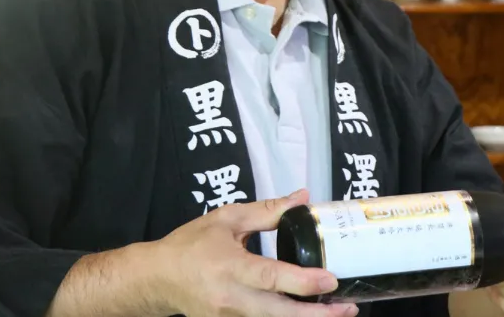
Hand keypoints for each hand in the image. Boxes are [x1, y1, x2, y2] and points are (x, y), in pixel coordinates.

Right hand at [149, 189, 355, 316]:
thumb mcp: (227, 220)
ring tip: (340, 313)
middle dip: (315, 315)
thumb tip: (303, 198)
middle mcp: (231, 299)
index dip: (302, 281)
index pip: (270, 278)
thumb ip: (267, 211)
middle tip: (348, 308)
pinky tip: (311, 314)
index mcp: (229, 268)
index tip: (330, 279)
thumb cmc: (190, 245)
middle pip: (278, 313)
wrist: (156, 279)